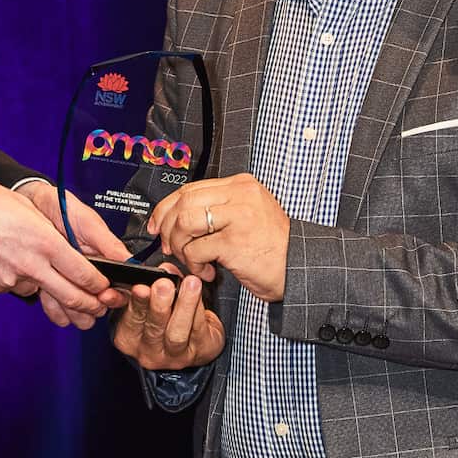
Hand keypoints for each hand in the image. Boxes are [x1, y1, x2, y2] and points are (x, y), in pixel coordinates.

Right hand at [0, 173, 123, 328]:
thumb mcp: (29, 210)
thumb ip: (51, 236)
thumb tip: (70, 255)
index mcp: (43, 241)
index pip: (83, 273)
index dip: (100, 286)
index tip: (106, 288)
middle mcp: (29, 264)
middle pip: (70, 296)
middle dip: (89, 305)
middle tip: (98, 307)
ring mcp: (8, 279)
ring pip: (38, 290)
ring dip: (44, 285)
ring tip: (31, 262)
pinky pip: (13, 286)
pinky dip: (17, 278)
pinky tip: (5, 259)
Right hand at [111, 271, 224, 371]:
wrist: (194, 342)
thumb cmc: (165, 319)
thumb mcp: (149, 303)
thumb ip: (151, 286)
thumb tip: (165, 269)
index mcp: (129, 338)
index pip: (130, 320)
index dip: (136, 303)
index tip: (140, 287)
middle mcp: (148, 352)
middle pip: (153, 329)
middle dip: (159, 305)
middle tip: (164, 285)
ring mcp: (174, 356)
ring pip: (177, 333)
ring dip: (184, 305)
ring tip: (190, 284)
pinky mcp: (199, 353)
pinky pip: (199, 329)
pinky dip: (199, 308)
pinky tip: (200, 292)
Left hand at [147, 174, 289, 302]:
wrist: (300, 268)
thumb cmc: (274, 247)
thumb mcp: (248, 216)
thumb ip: (219, 209)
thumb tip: (178, 217)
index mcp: (241, 185)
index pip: (191, 188)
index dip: (166, 207)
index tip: (157, 224)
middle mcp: (240, 195)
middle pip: (183, 202)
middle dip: (167, 227)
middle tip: (170, 246)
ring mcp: (238, 217)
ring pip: (185, 222)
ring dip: (180, 245)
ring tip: (191, 260)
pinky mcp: (235, 242)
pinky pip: (196, 249)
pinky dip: (194, 264)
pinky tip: (207, 271)